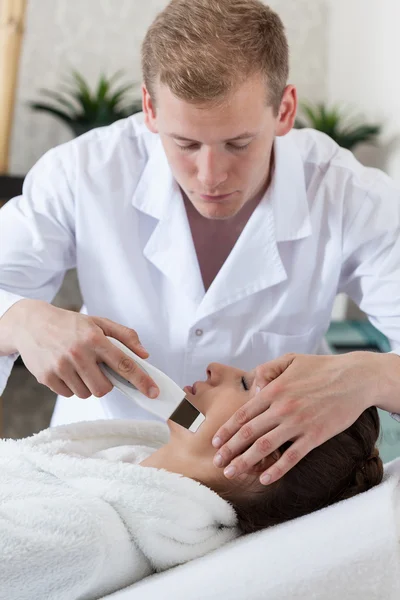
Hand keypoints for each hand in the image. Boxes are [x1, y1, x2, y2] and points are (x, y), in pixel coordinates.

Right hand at [3, 299, 158, 398]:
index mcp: (94, 338)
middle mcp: (78, 353)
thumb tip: (144, 355)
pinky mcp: (47, 377)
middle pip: (104, 388)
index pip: (124, 363)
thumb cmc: (69, 324)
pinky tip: (65, 370)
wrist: (30, 323)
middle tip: (98, 370)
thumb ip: (124, 336)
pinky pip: (69, 394)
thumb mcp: (98, 322)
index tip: (153, 392)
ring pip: (86, 394)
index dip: (141, 380)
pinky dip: (71, 386)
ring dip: (87, 385)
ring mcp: (61, 367)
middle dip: (106, 384)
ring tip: (79, 367)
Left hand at [211, 351, 384, 485]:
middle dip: (230, 449)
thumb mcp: (290, 359)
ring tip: (231, 473)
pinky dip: (276, 470)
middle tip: (217, 463)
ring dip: (245, 461)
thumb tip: (252, 387)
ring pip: (265, 447)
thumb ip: (267, 370)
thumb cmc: (321, 367)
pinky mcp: (315, 436)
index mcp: (274, 389)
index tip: (215, 442)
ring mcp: (299, 423)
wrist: (355, 378)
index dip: (227, 429)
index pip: (244, 413)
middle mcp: (282, 407)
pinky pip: (292, 457)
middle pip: (249, 433)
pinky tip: (264, 479)